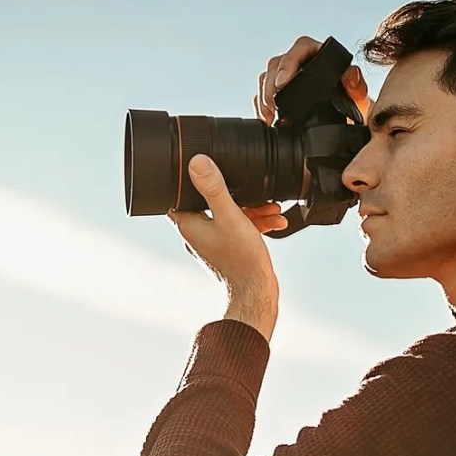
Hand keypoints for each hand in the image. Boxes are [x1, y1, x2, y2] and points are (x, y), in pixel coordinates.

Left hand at [168, 155, 282, 338]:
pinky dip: (255, 223)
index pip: (180, 193)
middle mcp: (196, 234)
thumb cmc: (241, 260)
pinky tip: (275, 222)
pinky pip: (239, 229)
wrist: (256, 294)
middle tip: (255, 193)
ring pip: (229, 215)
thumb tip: (197, 162)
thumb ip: (214, 188)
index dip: (193, 179)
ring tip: (272, 209)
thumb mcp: (230, 216)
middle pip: (210, 202)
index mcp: (188, 225)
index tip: (209, 169)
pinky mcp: (228, 250)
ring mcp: (212, 243)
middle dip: (237, 194)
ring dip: (251, 209)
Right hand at [255, 35, 371, 126]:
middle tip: (273, 107)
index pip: (300, 48)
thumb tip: (350, 75)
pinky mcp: (278, 91)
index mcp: (319, 53)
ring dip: (264, 97)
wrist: (346, 119)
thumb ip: (356, 83)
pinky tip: (267, 120)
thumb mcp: (357, 94)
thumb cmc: (351, 102)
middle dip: (271, 86)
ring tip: (269, 117)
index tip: (283, 83)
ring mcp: (287, 75)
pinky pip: (263, 93)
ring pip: (267, 77)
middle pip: (277, 64)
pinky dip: (262, 106)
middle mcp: (300, 61)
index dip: (288, 63)